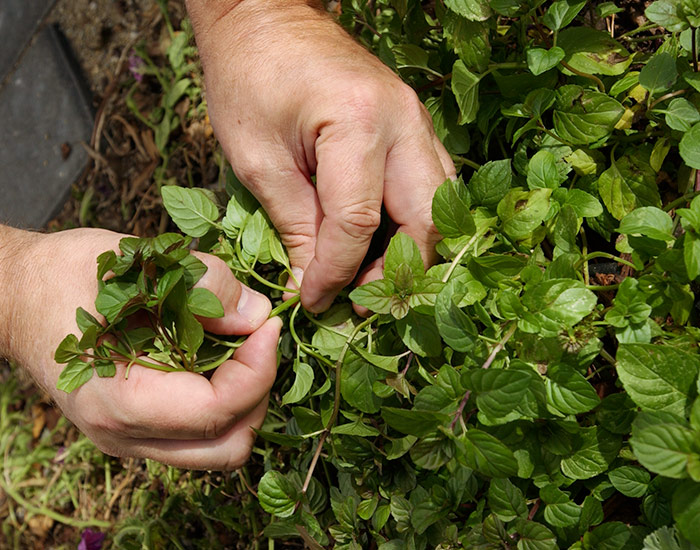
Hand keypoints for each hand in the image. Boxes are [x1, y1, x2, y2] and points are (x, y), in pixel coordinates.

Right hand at [0, 227, 279, 469]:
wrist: (19, 296)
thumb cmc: (67, 275)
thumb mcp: (135, 261)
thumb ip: (202, 282)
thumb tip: (257, 314)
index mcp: (118, 400)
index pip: (217, 412)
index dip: (259, 369)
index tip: (269, 325)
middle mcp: (123, 434)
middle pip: (226, 446)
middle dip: (259, 392)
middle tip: (260, 339)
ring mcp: (129, 438)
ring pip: (217, 448)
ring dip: (245, 400)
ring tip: (243, 348)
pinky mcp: (137, 430)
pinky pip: (199, 435)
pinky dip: (225, 402)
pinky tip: (219, 358)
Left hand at [188, 0, 455, 312]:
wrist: (264, 18)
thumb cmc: (247, 78)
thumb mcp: (257, 159)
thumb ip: (294, 224)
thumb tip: (313, 283)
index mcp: (359, 124)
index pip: (358, 223)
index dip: (336, 272)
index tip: (313, 301)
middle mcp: (404, 121)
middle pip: (425, 219)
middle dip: (395, 271)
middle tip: (359, 300)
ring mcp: (418, 120)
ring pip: (441, 203)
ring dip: (414, 248)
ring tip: (373, 277)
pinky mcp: (414, 124)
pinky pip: (433, 182)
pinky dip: (415, 218)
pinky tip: (386, 238)